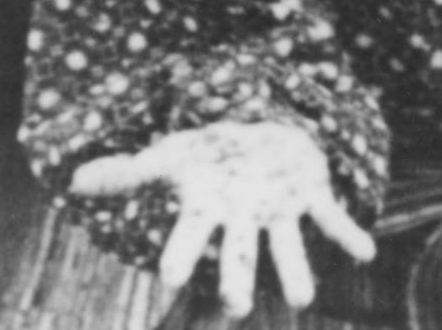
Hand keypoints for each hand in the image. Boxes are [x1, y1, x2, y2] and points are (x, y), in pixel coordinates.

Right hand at [69, 119, 374, 318]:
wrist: (256, 133)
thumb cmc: (207, 154)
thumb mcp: (170, 155)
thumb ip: (128, 172)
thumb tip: (74, 180)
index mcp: (207, 213)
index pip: (189, 239)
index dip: (182, 256)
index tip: (170, 278)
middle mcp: (243, 222)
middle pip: (239, 258)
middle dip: (239, 283)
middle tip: (238, 309)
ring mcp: (279, 212)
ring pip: (288, 248)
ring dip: (296, 272)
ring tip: (301, 299)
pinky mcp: (312, 195)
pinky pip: (332, 217)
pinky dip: (349, 235)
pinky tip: (367, 251)